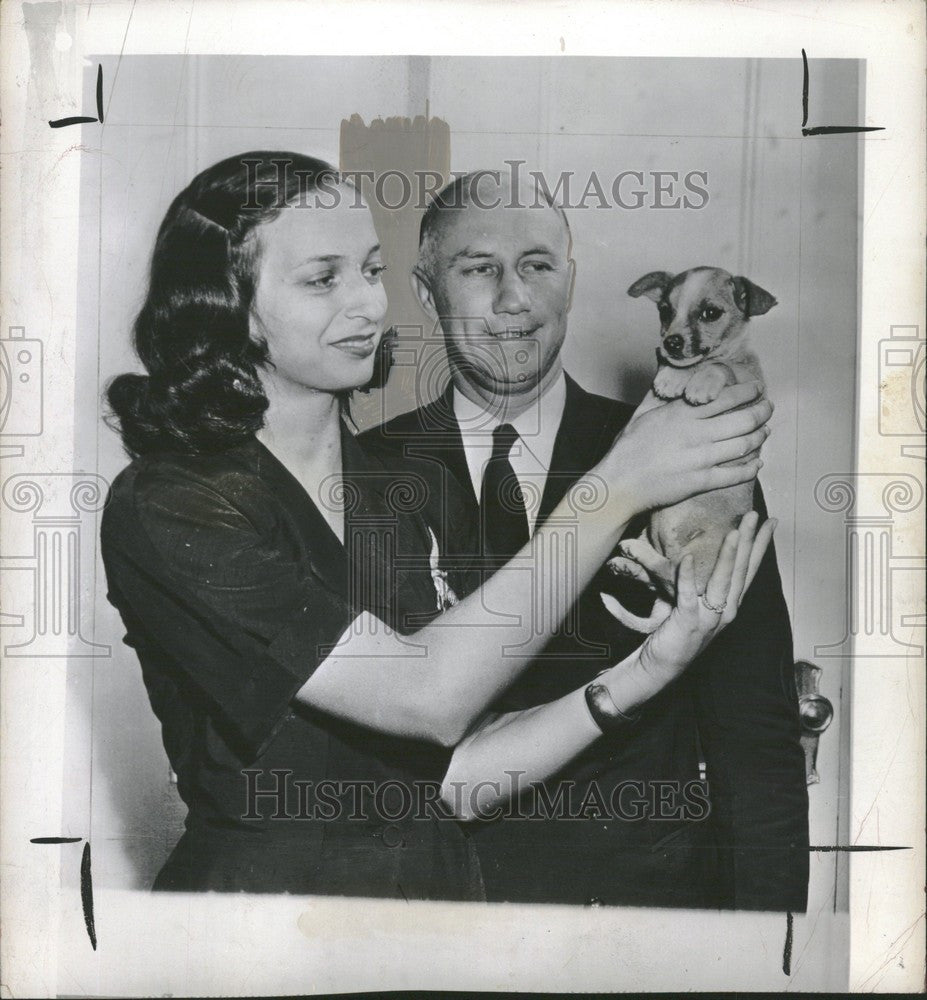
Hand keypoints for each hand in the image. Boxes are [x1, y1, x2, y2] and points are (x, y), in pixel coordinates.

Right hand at [596, 382, 772, 514]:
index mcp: (681, 414)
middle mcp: (695, 433)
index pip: (724, 397)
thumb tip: (663, 366)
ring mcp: (700, 458)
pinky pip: (735, 474)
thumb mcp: (640, 413)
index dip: (747, 392)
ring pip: (744, 445)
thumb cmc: (627, 450)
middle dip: (761, 412)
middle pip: (742, 419)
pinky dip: (751, 468)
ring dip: (760, 438)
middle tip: (768, 409)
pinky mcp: (701, 481)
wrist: (619, 483)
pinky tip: (757, 463)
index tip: (756, 390)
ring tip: (765, 433)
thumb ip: (658, 391)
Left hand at [605, 512, 775, 708]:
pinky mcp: (688, 622)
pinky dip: (688, 576)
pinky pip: (688, 595)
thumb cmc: (675, 634)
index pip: (748, 570)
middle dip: (750, 541)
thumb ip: (698, 583)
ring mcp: (709, 617)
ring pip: (723, 581)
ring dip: (729, 555)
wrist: (660, 667)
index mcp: (728, 605)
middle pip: (741, 571)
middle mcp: (725, 611)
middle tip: (756, 516)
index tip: (770, 523)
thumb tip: (696, 553)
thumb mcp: (692, 605)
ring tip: (736, 531)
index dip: (760, 546)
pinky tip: (689, 558)